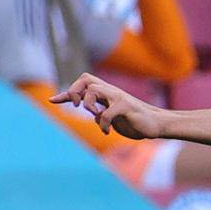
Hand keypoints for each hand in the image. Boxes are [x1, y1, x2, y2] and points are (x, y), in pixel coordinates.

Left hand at [50, 73, 166, 140]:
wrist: (158, 124)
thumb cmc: (137, 122)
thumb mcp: (115, 118)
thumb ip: (103, 113)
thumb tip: (93, 114)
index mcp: (107, 94)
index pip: (82, 87)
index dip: (65, 94)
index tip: (52, 101)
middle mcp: (111, 92)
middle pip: (85, 78)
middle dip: (74, 91)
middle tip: (77, 106)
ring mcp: (119, 97)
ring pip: (94, 89)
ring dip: (88, 104)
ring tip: (95, 116)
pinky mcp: (126, 106)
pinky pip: (107, 111)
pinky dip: (103, 123)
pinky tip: (106, 131)